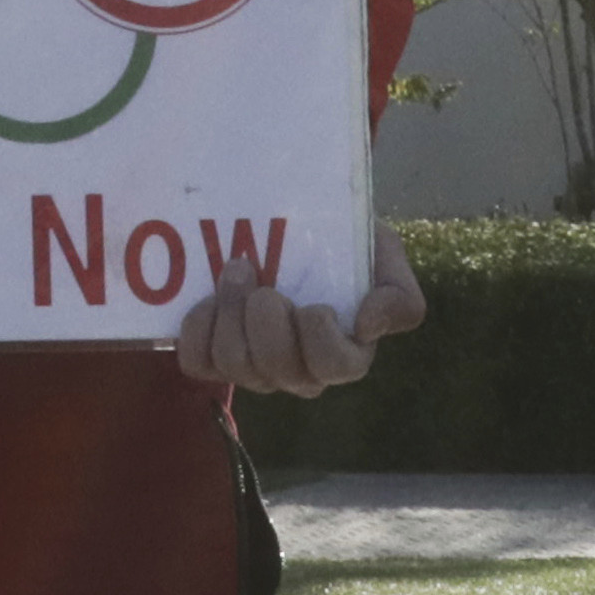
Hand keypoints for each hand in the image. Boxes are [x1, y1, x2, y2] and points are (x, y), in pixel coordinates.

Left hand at [172, 227, 423, 397]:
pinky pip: (198, 363)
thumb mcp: (385, 255)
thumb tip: (365, 327)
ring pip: (235, 366)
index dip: (320, 338)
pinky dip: (197, 331)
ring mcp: (254, 367)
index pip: (334, 367)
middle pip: (277, 369)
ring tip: (234, 271)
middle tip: (256, 271)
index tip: (316, 302)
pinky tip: (207, 299)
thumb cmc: (343, 243)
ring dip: (229, 314)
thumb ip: (397, 296)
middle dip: (264, 320)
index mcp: (343, 354)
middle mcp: (297, 371)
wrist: (293, 223)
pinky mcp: (213, 356)